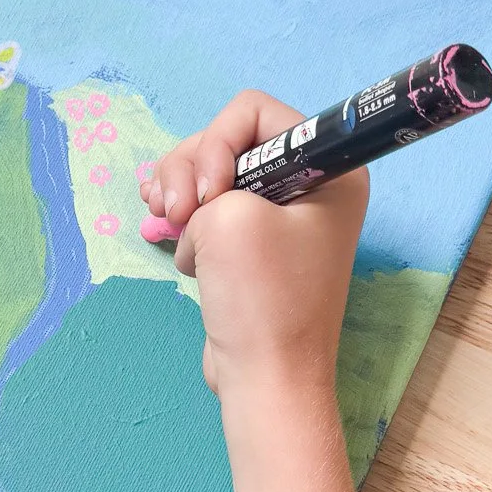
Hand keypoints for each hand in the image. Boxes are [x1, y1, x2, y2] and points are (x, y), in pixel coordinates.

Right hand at [141, 90, 366, 395]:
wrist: (265, 379)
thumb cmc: (263, 298)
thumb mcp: (230, 216)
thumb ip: (205, 180)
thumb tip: (195, 201)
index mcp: (327, 168)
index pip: (256, 113)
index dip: (218, 142)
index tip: (210, 194)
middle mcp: (307, 184)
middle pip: (226, 139)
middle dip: (189, 170)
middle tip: (176, 215)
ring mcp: (275, 216)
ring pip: (207, 173)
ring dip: (177, 193)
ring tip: (166, 226)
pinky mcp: (248, 245)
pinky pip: (203, 207)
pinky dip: (179, 217)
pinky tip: (164, 234)